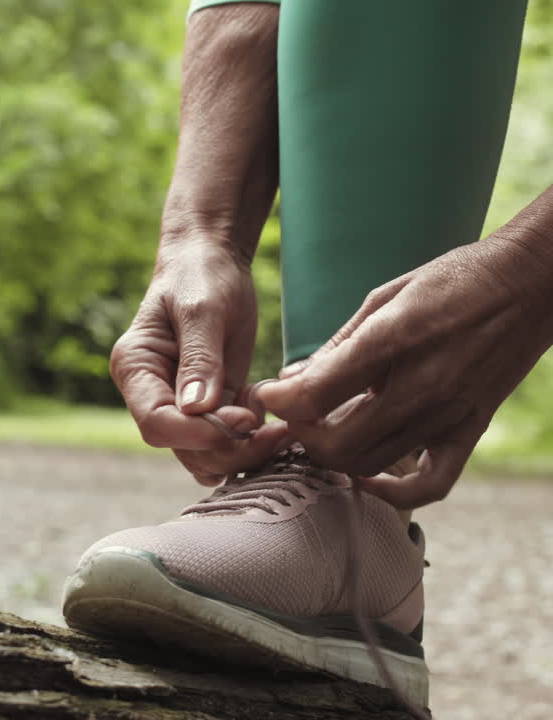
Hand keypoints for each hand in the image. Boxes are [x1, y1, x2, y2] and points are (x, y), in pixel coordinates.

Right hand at [112, 242, 289, 484]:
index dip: (198, 432)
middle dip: (228, 448)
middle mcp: (151, 394)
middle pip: (182, 447)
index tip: (242, 419)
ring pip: (205, 454)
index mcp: (135, 369)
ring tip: (278, 426)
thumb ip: (200, 359)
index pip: (156, 423)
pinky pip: (226, 441)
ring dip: (243, 450)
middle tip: (274, 431)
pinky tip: (270, 413)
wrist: (213, 262)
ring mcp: (179, 404)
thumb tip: (197, 408)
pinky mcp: (209, 406)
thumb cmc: (201, 276)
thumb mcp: (203, 309)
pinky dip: (252, 439)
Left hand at [257, 235, 552, 508]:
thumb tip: (291, 381)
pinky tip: (367, 477)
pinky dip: (393, 493)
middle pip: (335, 444)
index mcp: (392, 343)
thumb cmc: (452, 281)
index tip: (269, 393)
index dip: (279, 401)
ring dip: (333, 457)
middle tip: (293, 414)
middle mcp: (422, 387)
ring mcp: (448, 415)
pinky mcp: (470, 430)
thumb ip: (336, 346)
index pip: (314, 395)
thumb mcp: (384, 297)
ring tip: (322, 432)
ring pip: (370, 465)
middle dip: (299, 434)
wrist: (530, 282)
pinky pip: (431, 485)